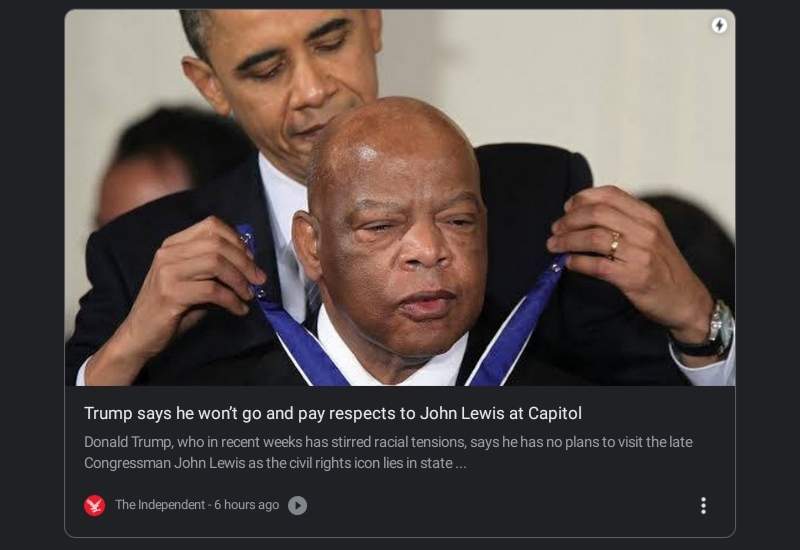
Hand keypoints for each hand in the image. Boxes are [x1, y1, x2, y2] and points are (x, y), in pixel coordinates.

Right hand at [85, 216, 266, 384]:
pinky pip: (212, 291)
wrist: (140, 334)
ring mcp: (167, 272)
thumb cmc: (171, 308)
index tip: (251, 259)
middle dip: (245, 262)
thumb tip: (248, 263)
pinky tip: (239, 310)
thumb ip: (213, 267)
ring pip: (216, 263)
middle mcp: (168, 253)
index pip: (211, 225)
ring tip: (248, 295)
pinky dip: (232, 300)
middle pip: (217, 244)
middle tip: (258, 280)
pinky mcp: (170, 293)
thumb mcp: (193, 281)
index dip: (237, 240)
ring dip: (240, 281)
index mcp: (174, 244)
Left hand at [546, 185, 714, 348]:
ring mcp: (641, 254)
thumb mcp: (651, 235)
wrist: (686, 300)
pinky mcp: (634, 278)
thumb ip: (625, 221)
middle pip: (597, 214)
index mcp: (649, 216)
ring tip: (554, 246)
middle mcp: (646, 231)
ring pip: (594, 238)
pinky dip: (578, 262)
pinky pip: (598, 265)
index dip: (582, 198)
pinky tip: (569, 263)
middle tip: (555, 230)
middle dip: (569, 220)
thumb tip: (583, 213)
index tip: (566, 208)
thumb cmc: (663, 267)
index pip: (610, 194)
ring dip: (567, 241)